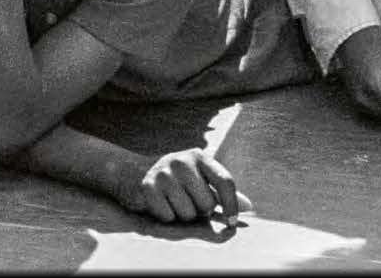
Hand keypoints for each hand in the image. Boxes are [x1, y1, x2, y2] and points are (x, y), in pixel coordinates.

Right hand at [118, 147, 250, 224]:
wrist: (131, 172)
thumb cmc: (173, 179)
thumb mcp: (198, 177)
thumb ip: (222, 191)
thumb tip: (249, 207)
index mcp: (200, 156)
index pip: (225, 181)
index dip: (232, 204)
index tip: (232, 223)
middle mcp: (183, 161)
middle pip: (206, 203)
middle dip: (198, 211)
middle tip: (186, 201)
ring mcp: (165, 172)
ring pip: (187, 214)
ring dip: (181, 215)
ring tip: (171, 202)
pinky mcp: (148, 187)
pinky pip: (167, 218)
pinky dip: (165, 217)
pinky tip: (158, 204)